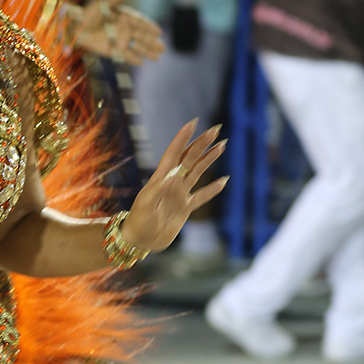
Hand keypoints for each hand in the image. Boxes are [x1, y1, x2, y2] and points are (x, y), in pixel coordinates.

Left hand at [71, 0, 164, 65]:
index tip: (159, 32)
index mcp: (123, 17)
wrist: (74, 27)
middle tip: (163, 47)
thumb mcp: (102, 4)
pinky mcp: (111, 50)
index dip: (149, 27)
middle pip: (141, 36)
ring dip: (147, 51)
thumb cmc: (87, 13)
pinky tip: (142, 63)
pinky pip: (124, 55)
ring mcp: (118, 40)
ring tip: (157, 57)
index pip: (139, 22)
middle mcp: (123, 29)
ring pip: (136, 47)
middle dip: (152, 42)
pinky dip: (132, 59)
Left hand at [123, 121, 227, 252]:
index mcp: (161, 178)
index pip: (174, 153)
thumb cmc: (138, 220)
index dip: (183, 138)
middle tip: (216, 129)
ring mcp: (179, 194)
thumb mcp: (146, 203)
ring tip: (222, 146)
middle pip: (190, 159)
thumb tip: (173, 175)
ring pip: (197, 172)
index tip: (193, 123)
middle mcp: (172, 183)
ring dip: (209, 159)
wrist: (139, 240)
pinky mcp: (185, 208)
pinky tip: (224, 180)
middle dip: (202, 144)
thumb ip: (158, 189)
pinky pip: (202, 196)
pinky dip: (213, 189)